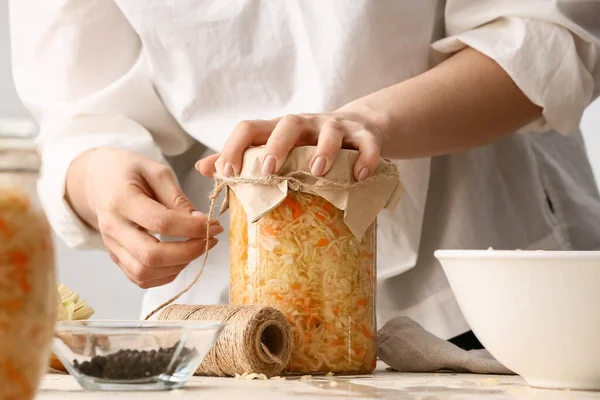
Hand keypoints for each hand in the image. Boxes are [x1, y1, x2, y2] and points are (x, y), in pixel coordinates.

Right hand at [66, 147, 222, 288]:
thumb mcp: (156, 171)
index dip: (192, 228)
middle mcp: (112, 228)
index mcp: (121, 200)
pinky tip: (181, 257)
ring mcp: (112, 247)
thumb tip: (201, 223)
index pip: (160, 223)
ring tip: (197, 247)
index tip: (214, 225)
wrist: (97, 180)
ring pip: (145, 273)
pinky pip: (141, 278)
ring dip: (179, 265)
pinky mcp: (116, 258)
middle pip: (151, 255)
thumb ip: (177, 198)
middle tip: (211, 240)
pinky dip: (166, 274)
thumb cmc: (129, 171)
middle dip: (189, 252)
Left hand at [196, 111, 385, 181]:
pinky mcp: (363, 135)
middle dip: (276, 146)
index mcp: (278, 130)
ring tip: (318, 171)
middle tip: (268, 171)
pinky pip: (366, 143)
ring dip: (323, 150)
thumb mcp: (276, 149)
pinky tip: (360, 177)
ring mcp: (335, 127)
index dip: (233, 146)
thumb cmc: (309, 146)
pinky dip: (365, 158)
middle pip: (287, 124)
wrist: (359, 128)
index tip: (226, 173)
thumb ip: (241, 158)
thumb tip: (203, 168)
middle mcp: (305, 124)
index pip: (249, 128)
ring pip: (328, 131)